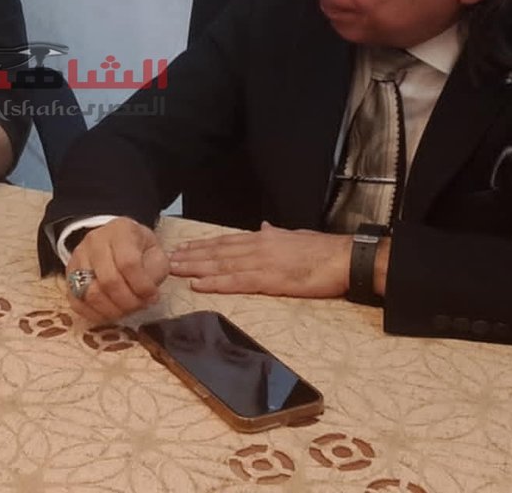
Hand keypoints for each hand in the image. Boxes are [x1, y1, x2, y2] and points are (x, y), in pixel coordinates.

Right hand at [64, 218, 169, 323]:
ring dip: (112, 310)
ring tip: (126, 310)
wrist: (114, 241)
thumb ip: (157, 271)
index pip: (128, 263)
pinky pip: (77, 302)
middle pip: (108, 281)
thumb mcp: (156, 251)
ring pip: (90, 294)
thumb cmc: (138, 249)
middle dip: (128, 302)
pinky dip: (95, 314)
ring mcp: (78, 257)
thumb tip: (149, 295)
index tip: (152, 296)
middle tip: (140, 306)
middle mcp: (95, 241)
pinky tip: (110, 314)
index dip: (142, 286)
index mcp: (120, 231)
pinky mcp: (68, 274)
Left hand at [169, 222, 363, 297]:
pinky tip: (198, 284)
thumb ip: (276, 234)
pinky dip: (215, 282)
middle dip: (191, 255)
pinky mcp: (270, 280)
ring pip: (220, 265)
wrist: (344, 258)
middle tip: (167, 259)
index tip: (183, 247)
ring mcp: (262, 262)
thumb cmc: (324, 250)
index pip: (226, 241)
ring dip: (195, 267)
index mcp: (264, 238)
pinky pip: (236, 282)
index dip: (202, 245)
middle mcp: (258, 246)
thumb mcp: (295, 236)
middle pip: (217, 252)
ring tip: (174, 269)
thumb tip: (264, 227)